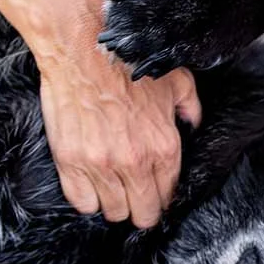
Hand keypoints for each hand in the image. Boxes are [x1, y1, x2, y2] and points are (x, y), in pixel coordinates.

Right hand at [38, 42, 200, 228]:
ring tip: (111, 186)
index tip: (154, 191)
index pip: (169, 195)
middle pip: (143, 214)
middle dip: (142, 209)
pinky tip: (90, 183)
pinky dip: (87, 198)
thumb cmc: (127, 61)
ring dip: (113, 202)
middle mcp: (136, 162)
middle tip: (134, 197)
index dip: (162, 197)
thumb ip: (189, 107)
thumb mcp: (176, 80)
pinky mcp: (71, 162)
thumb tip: (193, 123)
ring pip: (112, 212)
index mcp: (164, 146)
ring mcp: (101, 165)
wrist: (83, 48)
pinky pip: (81, 202)